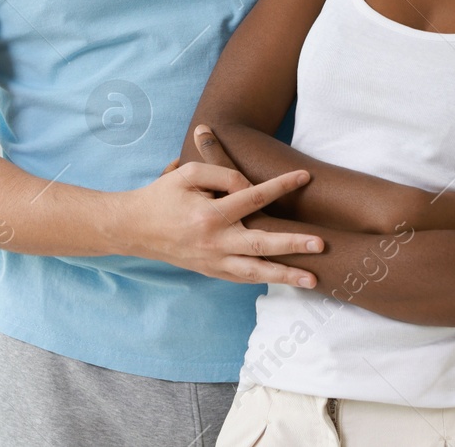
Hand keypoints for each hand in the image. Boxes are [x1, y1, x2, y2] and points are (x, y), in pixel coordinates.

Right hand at [122, 131, 323, 288]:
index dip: (281, 186)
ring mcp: (213, 262)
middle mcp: (215, 242)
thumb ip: (220, 172)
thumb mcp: (186, 174)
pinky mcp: (211, 272)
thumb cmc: (162, 196)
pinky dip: (265, 279)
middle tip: (321, 244)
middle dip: (293, 245)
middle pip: (262, 244)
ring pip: (256, 272)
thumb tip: (249, 185)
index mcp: (210, 215)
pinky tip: (286, 280)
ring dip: (286, 276)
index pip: (253, 197)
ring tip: (313, 279)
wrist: (133, 229)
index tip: (305, 177)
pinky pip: (243, 278)